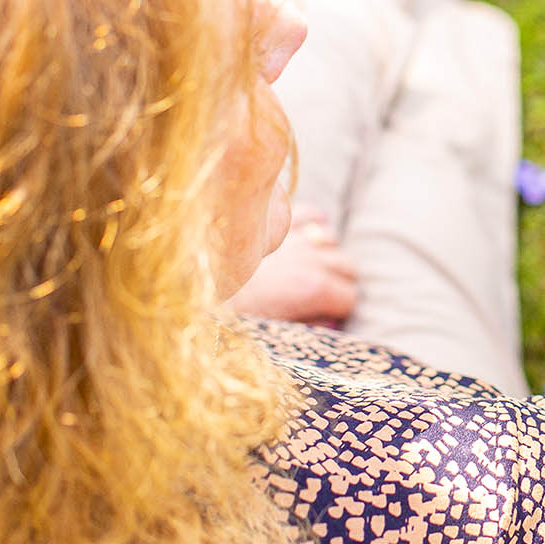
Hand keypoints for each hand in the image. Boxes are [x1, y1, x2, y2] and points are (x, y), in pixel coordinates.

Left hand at [227, 206, 358, 323]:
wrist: (194, 279)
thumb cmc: (232, 311)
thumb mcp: (273, 329)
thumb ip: (306, 326)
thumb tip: (328, 325)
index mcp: (313, 289)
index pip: (350, 297)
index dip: (342, 308)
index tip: (330, 314)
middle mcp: (311, 259)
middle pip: (348, 267)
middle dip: (341, 281)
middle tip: (326, 294)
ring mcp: (296, 236)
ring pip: (331, 239)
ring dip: (327, 253)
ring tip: (313, 265)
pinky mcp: (279, 220)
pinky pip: (312, 214)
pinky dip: (315, 222)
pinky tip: (309, 234)